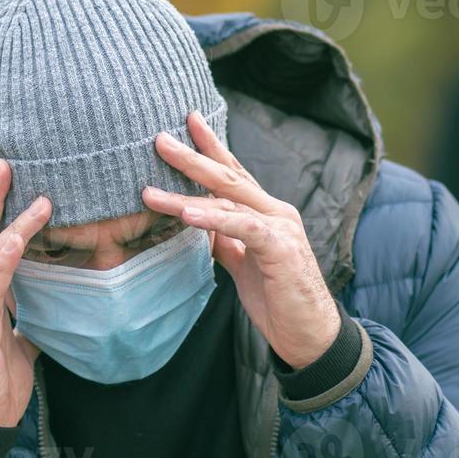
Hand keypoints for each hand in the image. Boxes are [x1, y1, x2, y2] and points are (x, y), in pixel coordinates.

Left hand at [142, 111, 340, 368]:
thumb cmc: (277, 298)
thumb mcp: (242, 263)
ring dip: (185, 194)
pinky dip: (213, 219)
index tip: (187, 123)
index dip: (210, 148)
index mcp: (265, 212)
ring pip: (228, 200)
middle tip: (160, 138)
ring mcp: (280, 227)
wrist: (308, 334)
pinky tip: (187, 214)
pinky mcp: (280, 248)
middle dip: (192, 156)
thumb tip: (198, 223)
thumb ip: (224, 240)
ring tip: (150, 190)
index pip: (233, 173)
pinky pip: (241, 227)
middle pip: (228, 177)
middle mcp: (275, 212)